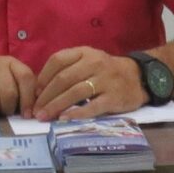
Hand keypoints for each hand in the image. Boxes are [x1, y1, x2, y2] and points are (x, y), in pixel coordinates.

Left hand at [30, 48, 145, 122]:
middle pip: (64, 78)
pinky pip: (93, 106)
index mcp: (85, 52)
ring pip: (75, 92)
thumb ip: (67, 69)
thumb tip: (40, 90)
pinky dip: (77, 113)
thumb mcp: (88, 61)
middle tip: (36, 111)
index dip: (43, 77)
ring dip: (57, 106)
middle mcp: (94, 63)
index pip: (58, 60)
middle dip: (46, 96)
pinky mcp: (114, 97)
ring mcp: (105, 80)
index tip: (35, 93)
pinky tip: (64, 119)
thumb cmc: (106, 71)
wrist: (139, 77)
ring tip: (45, 117)